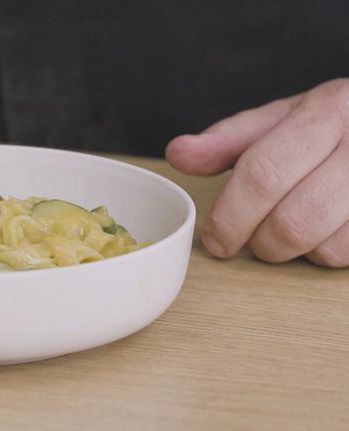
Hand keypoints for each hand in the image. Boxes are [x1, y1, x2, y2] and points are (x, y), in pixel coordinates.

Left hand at [166, 79, 348, 267]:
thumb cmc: (334, 126)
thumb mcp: (283, 119)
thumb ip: (229, 139)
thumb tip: (178, 153)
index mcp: (328, 111)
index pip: (264, 173)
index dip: (231, 215)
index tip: (215, 239)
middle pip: (292, 220)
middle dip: (259, 241)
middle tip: (249, 238)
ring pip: (324, 246)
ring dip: (294, 250)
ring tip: (289, 226)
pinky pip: (348, 255)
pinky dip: (326, 252)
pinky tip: (324, 229)